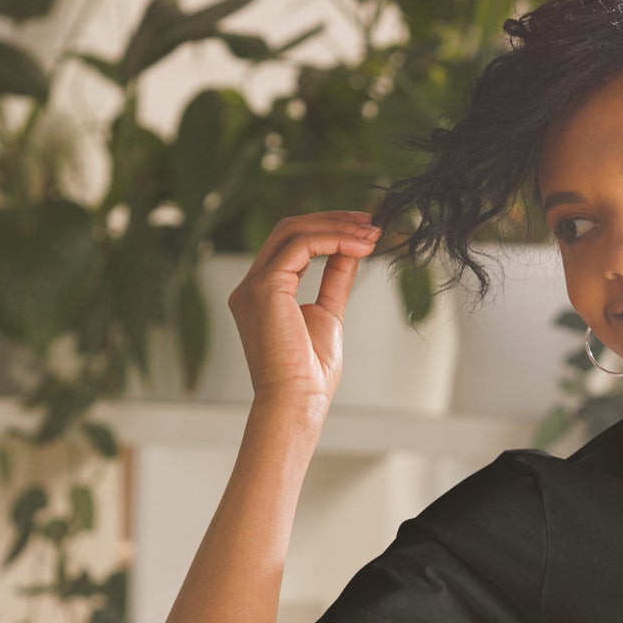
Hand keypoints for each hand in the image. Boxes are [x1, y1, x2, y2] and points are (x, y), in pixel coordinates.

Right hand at [226, 209, 382, 409]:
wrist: (297, 400)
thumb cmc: (310, 373)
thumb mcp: (328, 314)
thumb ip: (334, 280)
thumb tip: (352, 250)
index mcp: (262, 293)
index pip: (291, 245)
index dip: (328, 231)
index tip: (363, 230)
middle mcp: (250, 285)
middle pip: (288, 230)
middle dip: (332, 221)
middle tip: (370, 221)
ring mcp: (253, 285)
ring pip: (293, 232)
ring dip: (337, 227)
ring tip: (371, 232)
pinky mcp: (264, 288)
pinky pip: (300, 246)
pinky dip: (333, 241)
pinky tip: (360, 246)